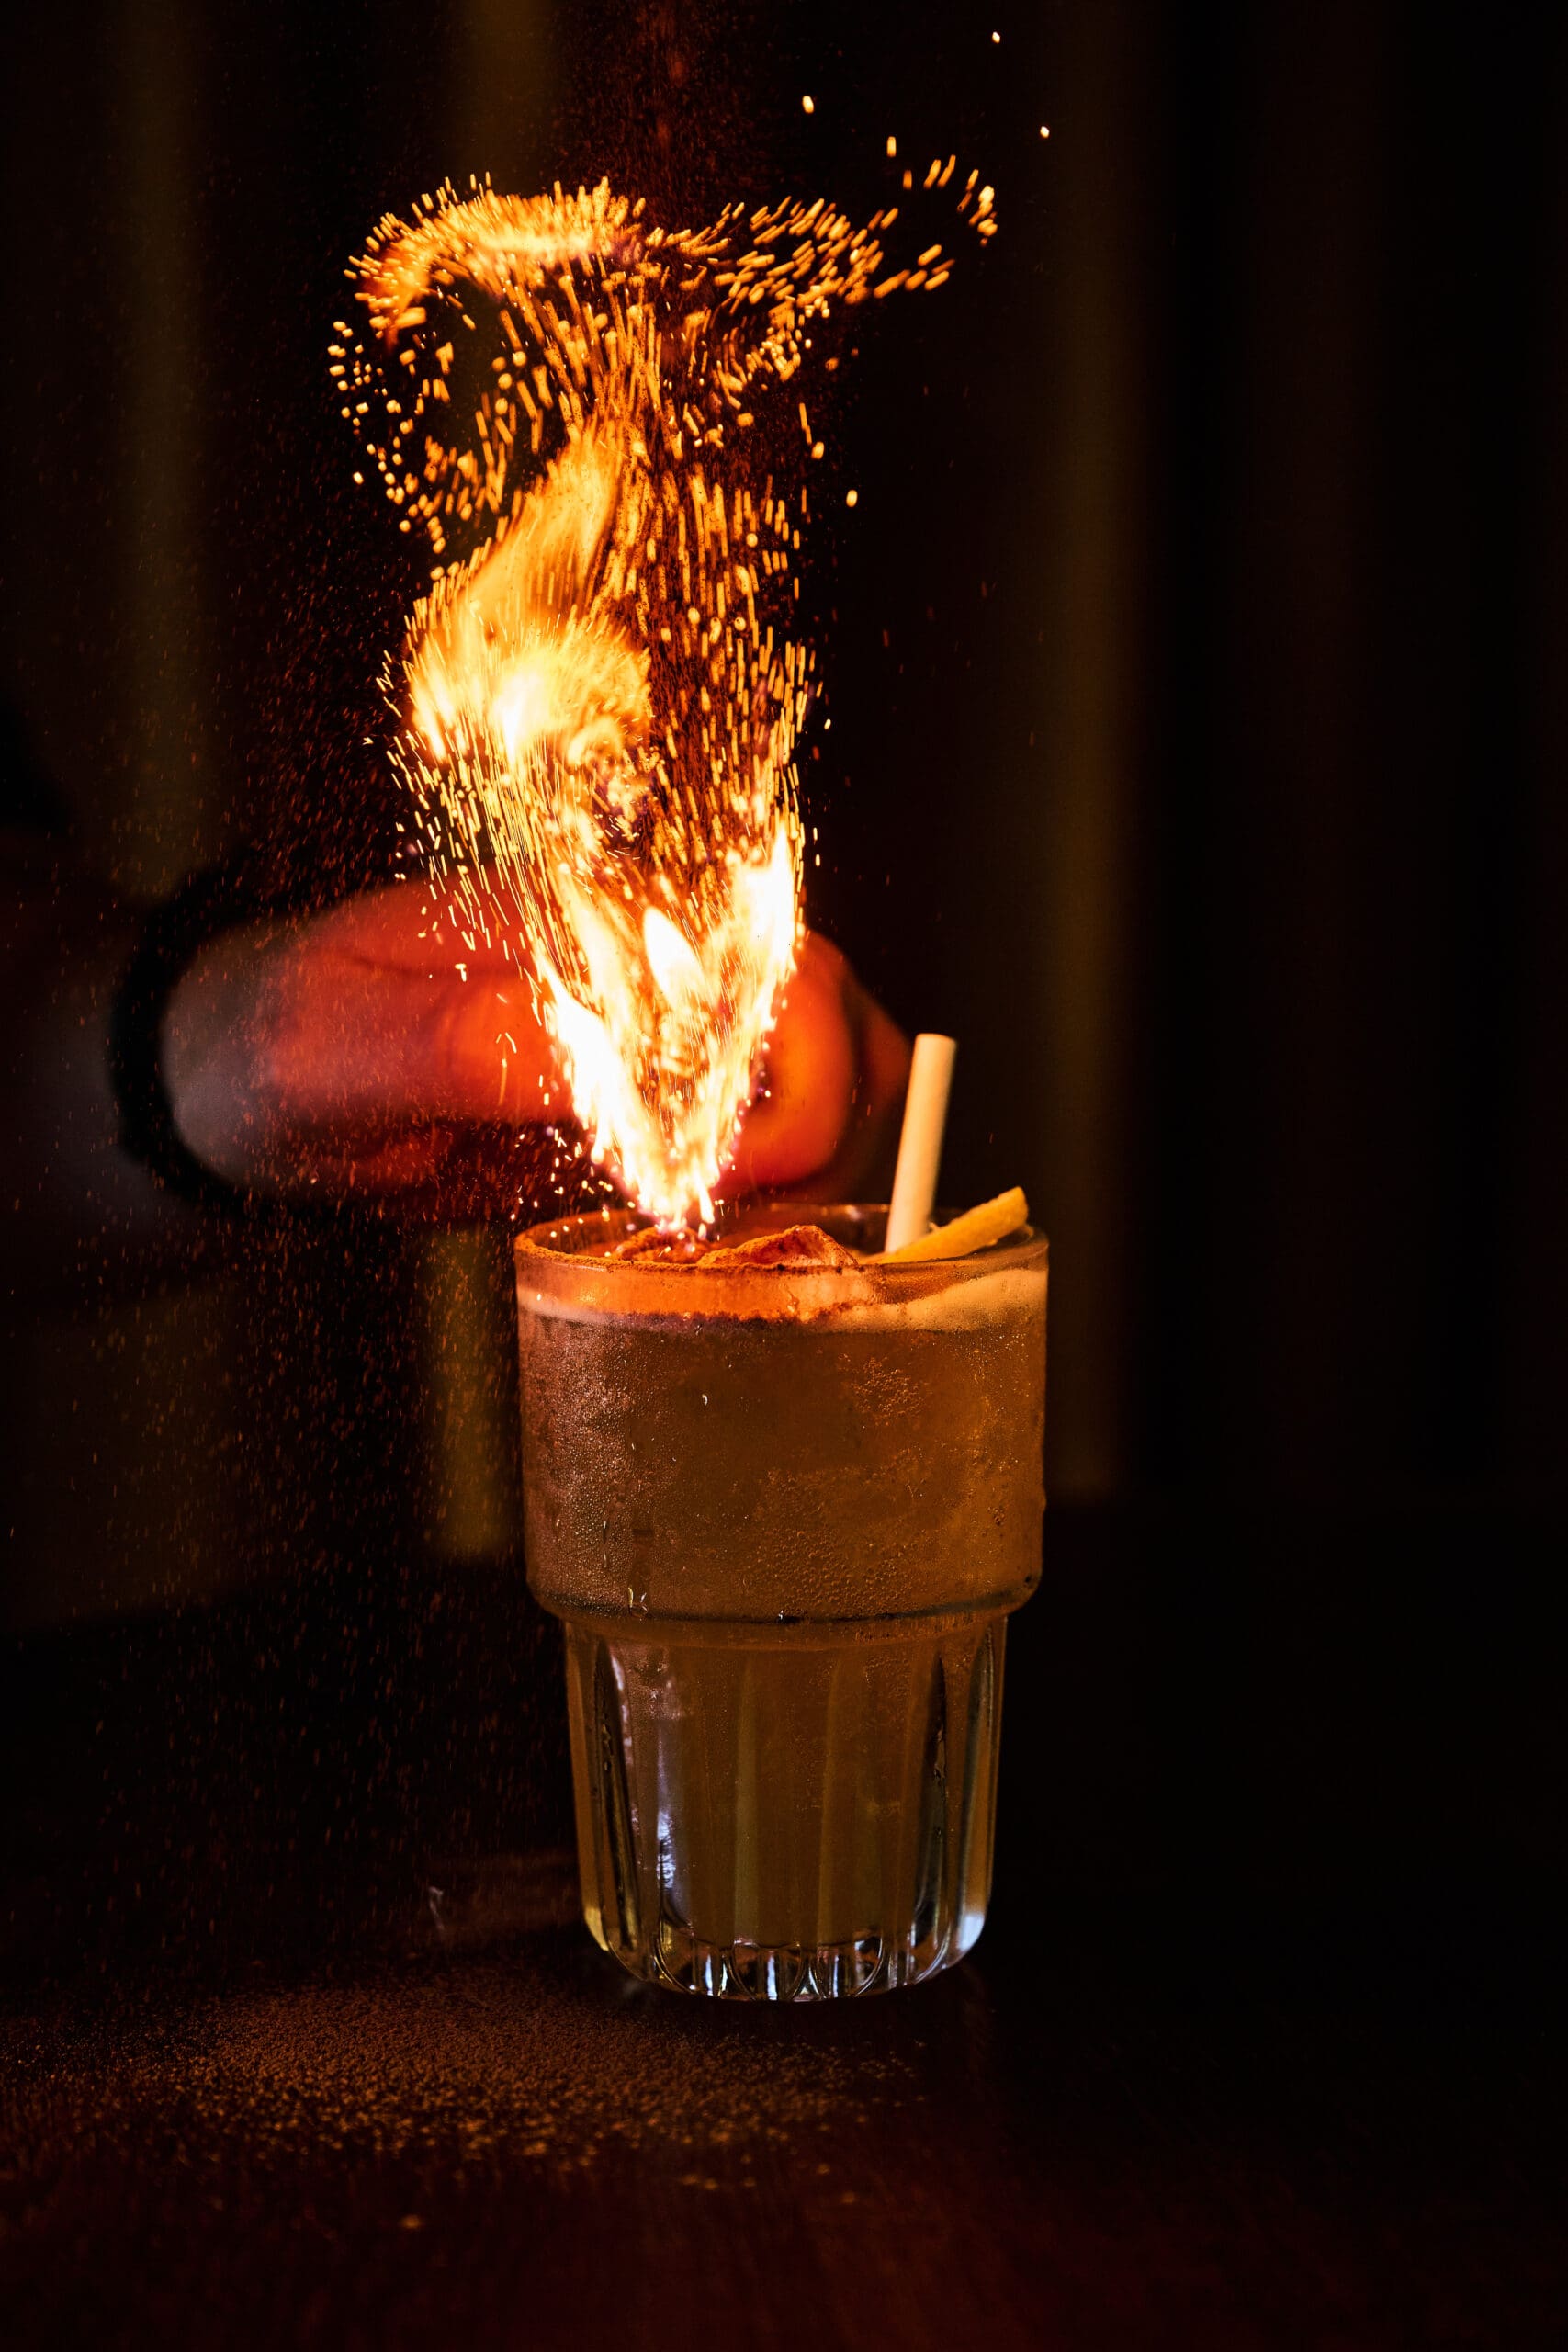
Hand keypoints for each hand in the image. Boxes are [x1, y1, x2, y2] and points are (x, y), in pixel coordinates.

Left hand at [162, 879, 909, 1211]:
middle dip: (825, 1129)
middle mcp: (653, 964)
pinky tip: (709, 1228)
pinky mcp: (660, 1097)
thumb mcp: (339, 1049)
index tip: (728, 1176)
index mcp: (594, 920)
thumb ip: (467, 1047)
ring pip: (837, 1076)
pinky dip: (784, 1192)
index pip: (775, 972)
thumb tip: (601, 1061)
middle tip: (729, 1211)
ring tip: (721, 1223)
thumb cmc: (278, 1039)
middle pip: (838, 1019)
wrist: (245, 1074)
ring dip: (822, 1165)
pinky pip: (780, 1134)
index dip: (789, 1085)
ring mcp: (667, 1029)